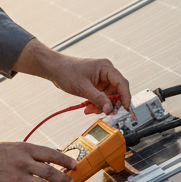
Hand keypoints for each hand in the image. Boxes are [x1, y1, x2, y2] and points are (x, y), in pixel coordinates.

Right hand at [0, 138, 77, 181]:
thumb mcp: (10, 147)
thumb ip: (26, 153)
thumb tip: (45, 159)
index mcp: (23, 149)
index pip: (51, 154)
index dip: (66, 160)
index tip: (74, 165)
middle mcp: (22, 162)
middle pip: (51, 172)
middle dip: (64, 179)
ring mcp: (17, 178)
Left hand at [13, 38, 131, 113]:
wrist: (54, 69)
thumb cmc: (66, 72)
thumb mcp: (83, 88)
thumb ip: (98, 99)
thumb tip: (110, 110)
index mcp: (106, 68)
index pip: (122, 83)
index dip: (126, 97)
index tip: (126, 109)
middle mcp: (106, 72)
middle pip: (117, 92)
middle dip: (110, 104)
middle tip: (104, 113)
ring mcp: (101, 79)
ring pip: (109, 97)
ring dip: (101, 106)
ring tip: (90, 110)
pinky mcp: (96, 84)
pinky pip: (101, 97)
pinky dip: (96, 103)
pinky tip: (88, 108)